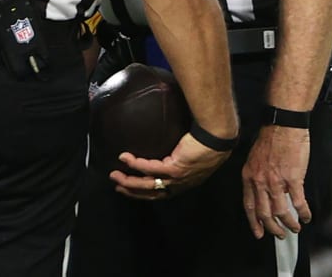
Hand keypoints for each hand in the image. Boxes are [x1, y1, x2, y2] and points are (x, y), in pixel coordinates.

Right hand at [110, 131, 230, 200]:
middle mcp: (180, 184)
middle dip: (132, 190)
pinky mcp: (174, 167)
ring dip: (129, 181)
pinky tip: (124, 157)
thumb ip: (180, 155)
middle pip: (152, 192)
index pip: (161, 193)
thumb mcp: (194, 154)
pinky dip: (135, 163)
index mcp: (185, 183)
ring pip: (148, 184)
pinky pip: (150, 168)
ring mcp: (177, 178)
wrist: (217, 137)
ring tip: (115, 175)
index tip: (130, 188)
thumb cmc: (208, 141)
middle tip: (117, 185)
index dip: (144, 193)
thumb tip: (170, 147)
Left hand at [242, 124, 310, 238]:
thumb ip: (257, 177)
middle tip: (279, 234)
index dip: (253, 222)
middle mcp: (259, 180)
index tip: (259, 233)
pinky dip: (304, 213)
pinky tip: (307, 217)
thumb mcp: (254, 159)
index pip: (248, 205)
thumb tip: (264, 194)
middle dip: (272, 228)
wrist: (282, 126)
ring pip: (280, 211)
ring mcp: (276, 181)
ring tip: (295, 228)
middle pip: (263, 213)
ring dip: (289, 223)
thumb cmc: (270, 140)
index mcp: (248, 175)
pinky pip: (298, 202)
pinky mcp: (293, 178)